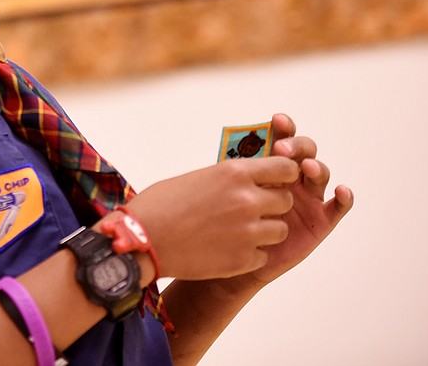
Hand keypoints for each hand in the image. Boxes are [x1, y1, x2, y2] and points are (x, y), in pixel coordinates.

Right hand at [126, 155, 299, 279]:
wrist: (140, 239)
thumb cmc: (160, 205)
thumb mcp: (199, 178)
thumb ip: (229, 179)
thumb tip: (250, 180)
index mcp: (235, 172)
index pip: (286, 168)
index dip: (283, 176)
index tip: (274, 182)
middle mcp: (247, 199)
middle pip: (286, 201)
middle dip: (272, 206)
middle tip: (251, 211)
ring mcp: (248, 231)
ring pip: (280, 230)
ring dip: (264, 232)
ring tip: (237, 232)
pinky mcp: (243, 259)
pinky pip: (263, 255)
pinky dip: (249, 254)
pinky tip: (224, 250)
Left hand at [243, 113, 353, 285]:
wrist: (232, 253)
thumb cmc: (228, 218)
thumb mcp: (229, 190)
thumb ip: (236, 169)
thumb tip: (230, 146)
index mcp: (270, 164)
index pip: (281, 138)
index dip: (283, 127)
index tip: (277, 120)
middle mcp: (293, 176)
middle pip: (304, 151)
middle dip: (297, 146)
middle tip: (282, 149)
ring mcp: (308, 197)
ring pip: (320, 174)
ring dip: (316, 167)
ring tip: (307, 167)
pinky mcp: (321, 221)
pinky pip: (337, 207)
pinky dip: (343, 198)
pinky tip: (342, 191)